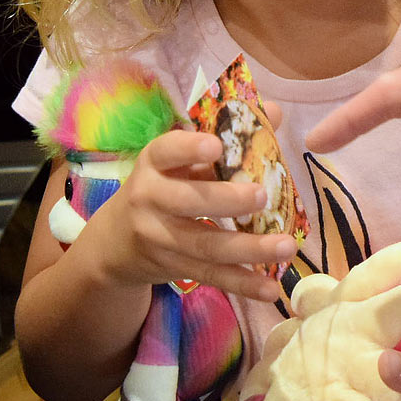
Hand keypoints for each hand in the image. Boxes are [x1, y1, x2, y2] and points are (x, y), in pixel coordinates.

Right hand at [76, 127, 296, 300]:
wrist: (115, 243)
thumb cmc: (165, 185)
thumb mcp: (183, 158)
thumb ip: (228, 135)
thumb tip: (276, 111)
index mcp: (154, 163)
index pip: (166, 151)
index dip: (189, 147)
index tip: (216, 144)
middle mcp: (151, 199)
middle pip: (188, 201)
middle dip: (226, 201)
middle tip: (263, 196)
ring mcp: (160, 237)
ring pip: (205, 245)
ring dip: (248, 249)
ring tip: (285, 247)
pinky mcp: (173, 268)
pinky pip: (211, 275)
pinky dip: (243, 284)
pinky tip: (272, 289)